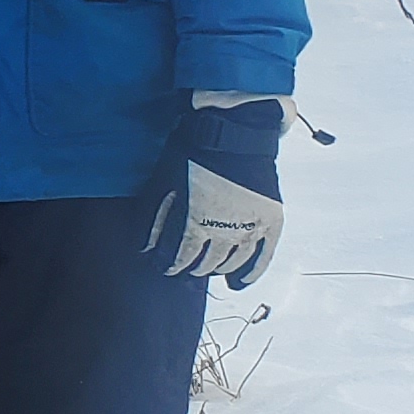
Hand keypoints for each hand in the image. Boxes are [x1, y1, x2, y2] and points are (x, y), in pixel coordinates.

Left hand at [145, 96, 286, 289]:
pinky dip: (250, 274)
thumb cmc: (191, 153)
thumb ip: (151, 220)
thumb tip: (143, 249)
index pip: (178, 259)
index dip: (167, 265)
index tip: (162, 266)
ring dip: (214, 268)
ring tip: (204, 266)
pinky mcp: (271, 220)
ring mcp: (251, 228)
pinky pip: (262, 258)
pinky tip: (237, 283)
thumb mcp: (162, 184)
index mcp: (196, 224)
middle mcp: (225, 232)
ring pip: (230, 264)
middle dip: (189, 267)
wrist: (233, 130)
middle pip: (204, 264)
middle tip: (182, 265)